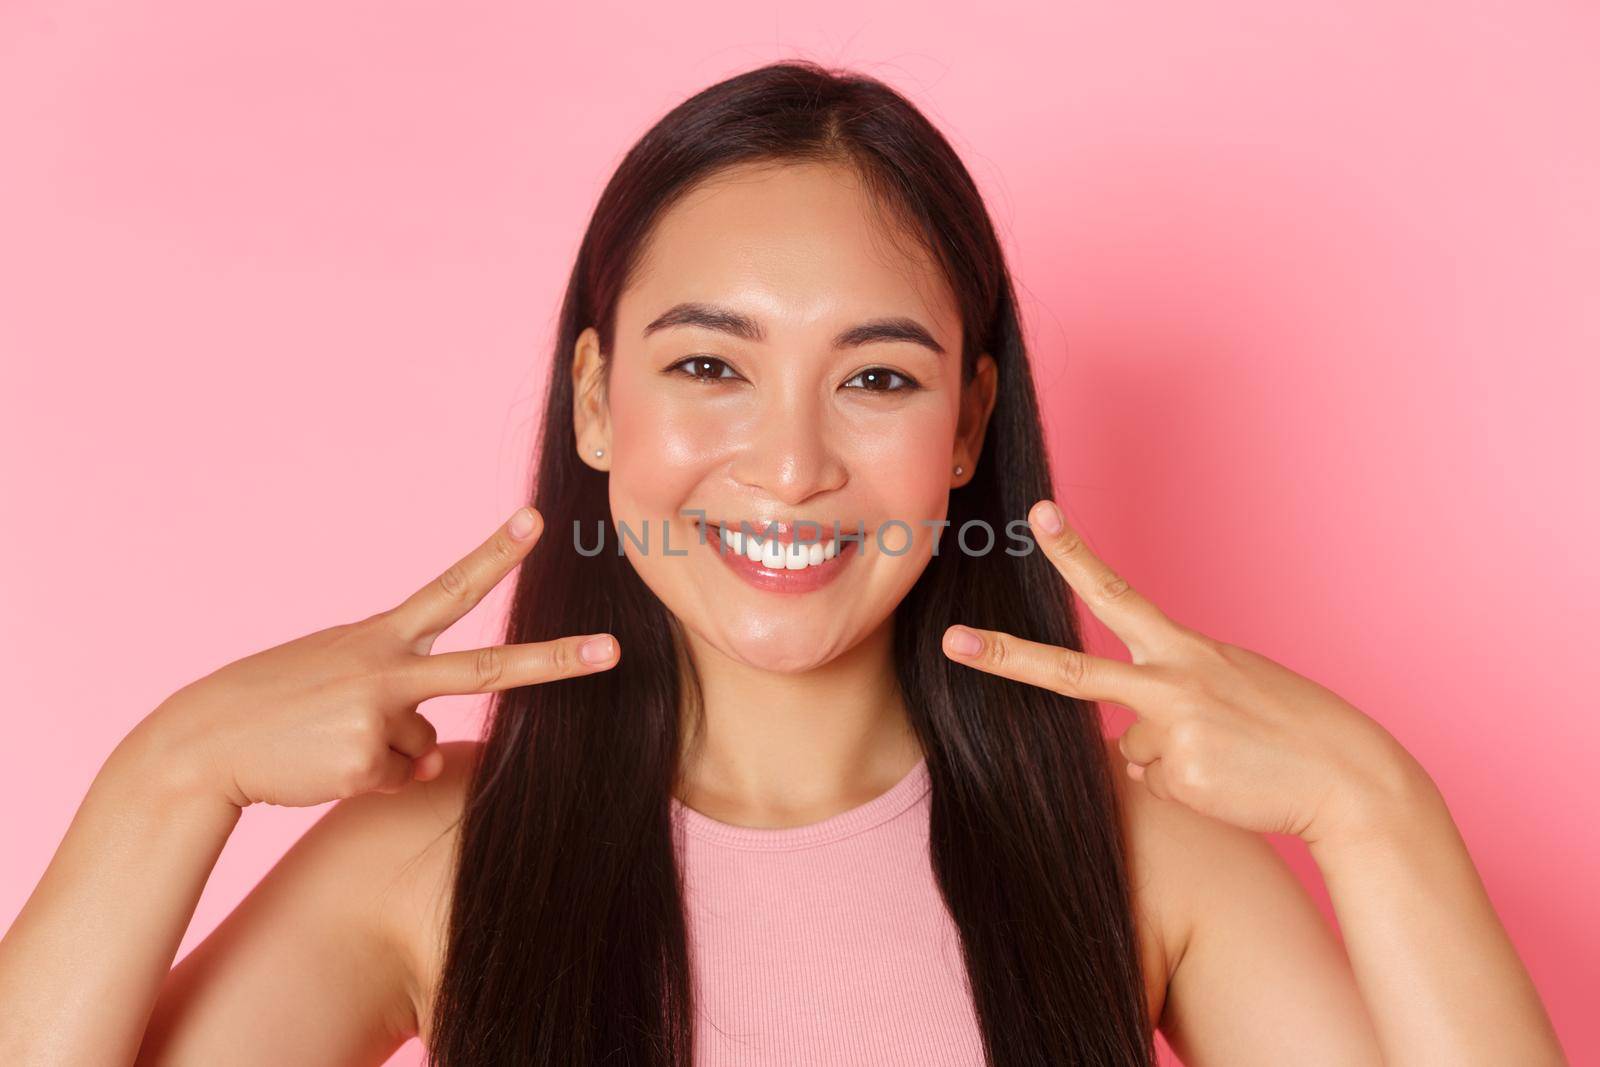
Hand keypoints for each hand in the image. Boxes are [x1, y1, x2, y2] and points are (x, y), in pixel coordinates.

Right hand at [138, 506, 619, 807]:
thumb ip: (401, 700)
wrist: (204, 743)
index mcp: (381, 636)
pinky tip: (325, 763)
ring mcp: (380, 716)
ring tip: (329, 738)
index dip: (496, 553)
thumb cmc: (279, 702)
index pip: (450, 587)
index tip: (537, 520)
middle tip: (615, 650)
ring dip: (385, 752)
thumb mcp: (341, 678)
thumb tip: (436, 753)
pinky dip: (370, 778)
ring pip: (423, 746)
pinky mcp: (366, 762)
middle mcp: (387, 669)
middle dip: (558, 661)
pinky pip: (399, 777)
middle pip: (489, 667)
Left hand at [940, 499, 1430, 845]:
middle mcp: (1174, 682)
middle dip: (1007, 657)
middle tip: (952, 643)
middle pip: (1072, 672)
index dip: (1073, 554)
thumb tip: (1122, 742)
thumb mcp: (1225, 689)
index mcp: (1187, 650)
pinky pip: (1156, 785)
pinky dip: (1187, 788)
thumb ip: (1167, 697)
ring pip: (1130, 750)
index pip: (1118, 593)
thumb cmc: (1288, 729)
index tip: (1037, 514)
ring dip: (1171, 759)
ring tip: (1229, 757)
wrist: (1351, 780)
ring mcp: (1174, 731)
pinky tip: (1229, 782)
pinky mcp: (1181, 775)